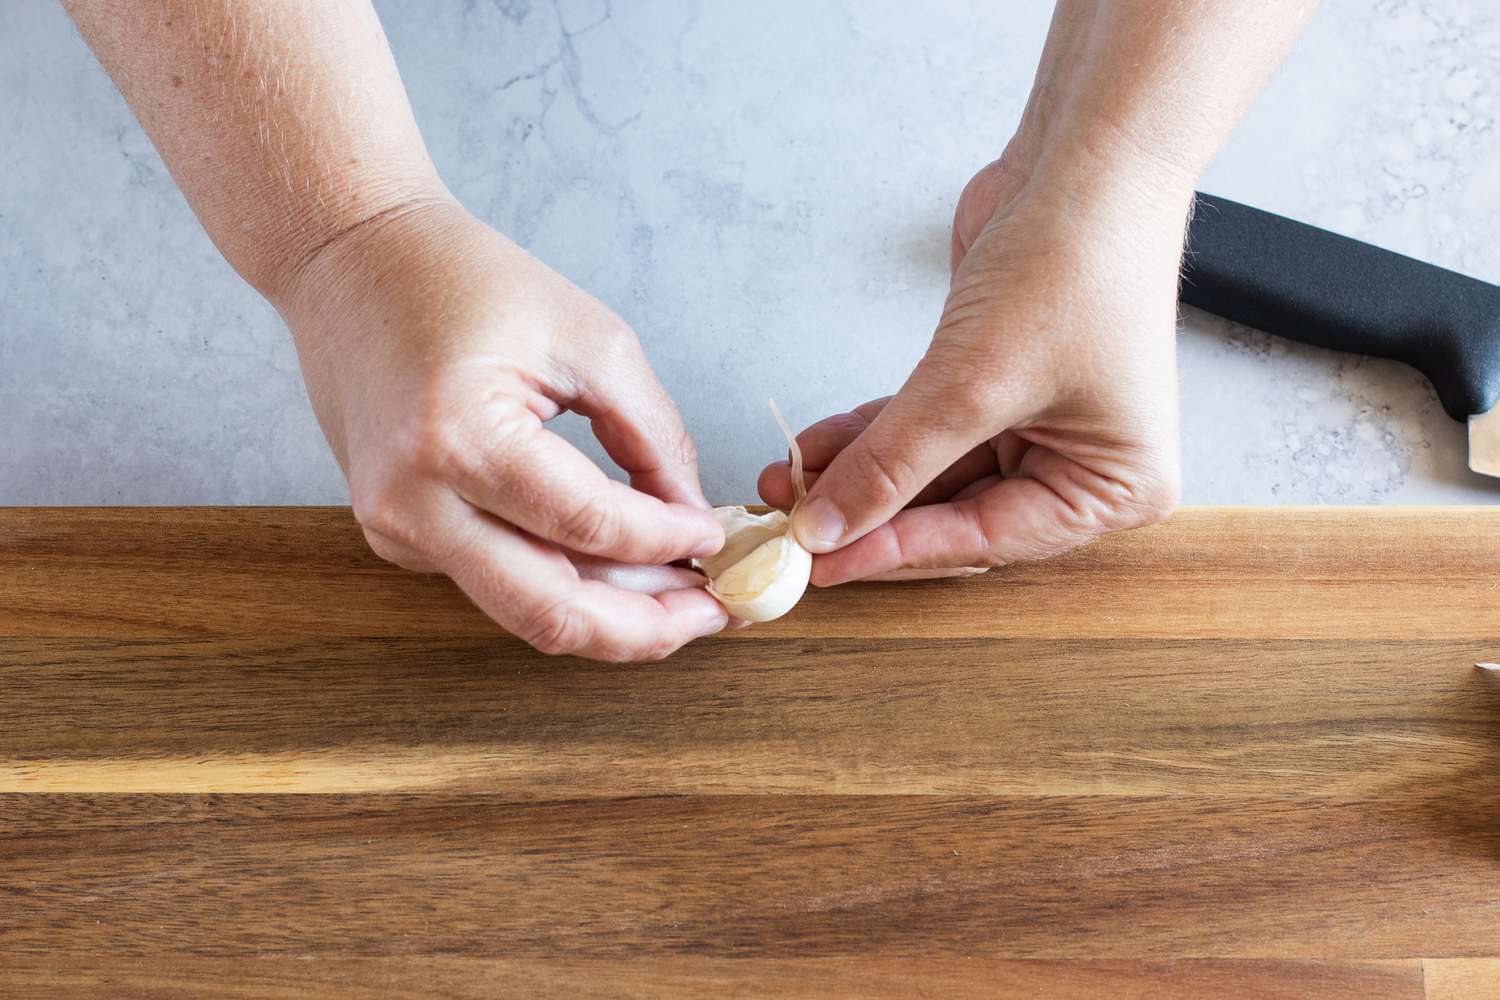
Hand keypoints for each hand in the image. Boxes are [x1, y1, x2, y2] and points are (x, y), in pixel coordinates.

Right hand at [275, 200, 727, 659]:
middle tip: (714, 611)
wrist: (351, 264)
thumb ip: (651, 434)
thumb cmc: (462, 280)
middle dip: (646, 627)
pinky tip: (622, 572)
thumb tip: (694, 514)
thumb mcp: (588, 338)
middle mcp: (412, 502)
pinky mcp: (399, 536)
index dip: (666, 542)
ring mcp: (396, 529)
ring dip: (612, 618)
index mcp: (457, 437)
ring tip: (683, 598)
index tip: (719, 536)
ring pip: (525, 612)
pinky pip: (499, 582)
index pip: (588, 526)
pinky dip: (568, 586)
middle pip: (550, 611)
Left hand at [759, 157, 1189, 584]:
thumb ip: (892, 465)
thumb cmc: (1074, 264)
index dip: (895, 551)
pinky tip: (814, 448)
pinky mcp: (997, 389)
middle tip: (793, 527)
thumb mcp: (970, 384)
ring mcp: (1040, 427)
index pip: (985, 543)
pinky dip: (873, 437)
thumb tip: (825, 528)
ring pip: (931, 474)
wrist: (1084, 161)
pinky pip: (924, 431)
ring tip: (787, 482)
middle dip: (869, 514)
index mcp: (1115, 489)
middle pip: (954, 515)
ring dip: (859, 476)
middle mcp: (1083, 467)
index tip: (821, 562)